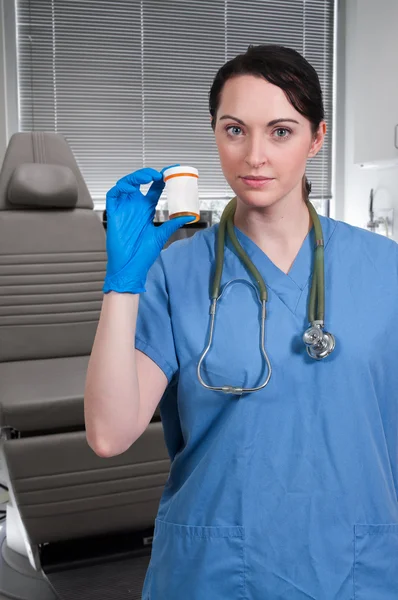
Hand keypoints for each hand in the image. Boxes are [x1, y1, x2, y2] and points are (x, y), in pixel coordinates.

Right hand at [103, 167, 194, 293]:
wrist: (131, 267)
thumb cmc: (142, 254)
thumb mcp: (161, 235)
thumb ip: (173, 223)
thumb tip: (190, 216)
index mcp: (146, 210)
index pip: (154, 189)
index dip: (162, 178)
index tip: (172, 170)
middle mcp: (135, 206)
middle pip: (140, 183)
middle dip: (149, 174)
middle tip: (161, 174)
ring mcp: (124, 208)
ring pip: (126, 184)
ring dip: (137, 177)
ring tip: (149, 177)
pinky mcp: (113, 213)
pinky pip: (114, 194)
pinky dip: (122, 187)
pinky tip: (133, 188)